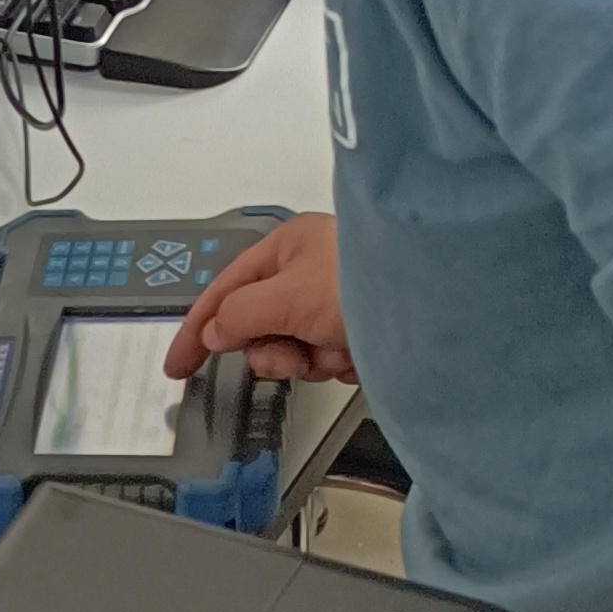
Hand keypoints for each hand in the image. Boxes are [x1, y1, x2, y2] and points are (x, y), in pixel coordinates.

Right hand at [163, 212, 352, 382]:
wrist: (435, 307)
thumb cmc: (360, 284)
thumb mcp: (285, 297)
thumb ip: (238, 315)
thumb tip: (216, 330)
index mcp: (287, 246)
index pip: (225, 291)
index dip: (197, 331)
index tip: (177, 365)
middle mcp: (310, 269)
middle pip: (260, 326)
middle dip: (273, 350)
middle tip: (291, 355)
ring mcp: (334, 301)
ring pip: (293, 348)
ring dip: (307, 360)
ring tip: (333, 351)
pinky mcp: (358, 328)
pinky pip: (326, 358)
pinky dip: (336, 364)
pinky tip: (358, 354)